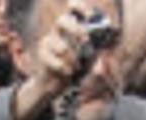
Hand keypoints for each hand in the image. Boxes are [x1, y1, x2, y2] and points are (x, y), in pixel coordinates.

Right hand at [12, 5, 88, 119]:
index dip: (80, 8)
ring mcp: (49, 42)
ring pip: (58, 45)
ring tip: (76, 66)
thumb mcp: (90, 56)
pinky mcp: (42, 55)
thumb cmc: (75, 68)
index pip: (73, 8)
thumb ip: (96, 46)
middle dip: (75, 29)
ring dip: (70, 57)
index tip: (90, 16)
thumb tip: (103, 37)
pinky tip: (67, 72)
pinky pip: (51, 59)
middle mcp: (58, 30)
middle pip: (61, 20)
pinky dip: (61, 67)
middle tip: (85, 40)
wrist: (56, 85)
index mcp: (71, 25)